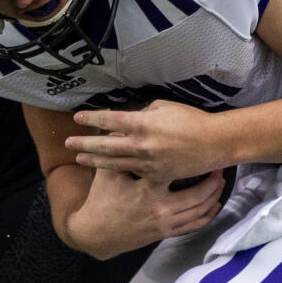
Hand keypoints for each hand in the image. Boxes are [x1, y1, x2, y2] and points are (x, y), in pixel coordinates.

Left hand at [65, 100, 233, 184]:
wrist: (214, 143)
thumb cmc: (192, 120)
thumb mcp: (165, 107)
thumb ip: (144, 112)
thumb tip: (132, 116)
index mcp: (143, 123)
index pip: (110, 120)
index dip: (92, 119)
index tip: (77, 118)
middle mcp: (141, 144)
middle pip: (105, 146)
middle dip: (84, 144)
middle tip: (67, 143)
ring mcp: (147, 162)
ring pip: (114, 163)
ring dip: (94, 161)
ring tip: (78, 160)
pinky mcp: (156, 175)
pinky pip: (132, 173)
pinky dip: (118, 172)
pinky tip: (106, 172)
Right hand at [66, 166, 225, 257]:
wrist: (96, 233)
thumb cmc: (102, 200)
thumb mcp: (108, 173)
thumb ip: (119, 150)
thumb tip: (125, 126)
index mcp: (148, 189)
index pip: (177, 171)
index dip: (193, 161)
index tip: (202, 150)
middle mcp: (161, 207)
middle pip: (198, 195)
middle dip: (213, 182)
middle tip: (220, 168)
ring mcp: (165, 222)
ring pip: (199, 211)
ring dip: (213, 197)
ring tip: (220, 183)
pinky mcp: (165, 233)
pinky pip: (193, 226)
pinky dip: (206, 216)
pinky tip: (213, 206)